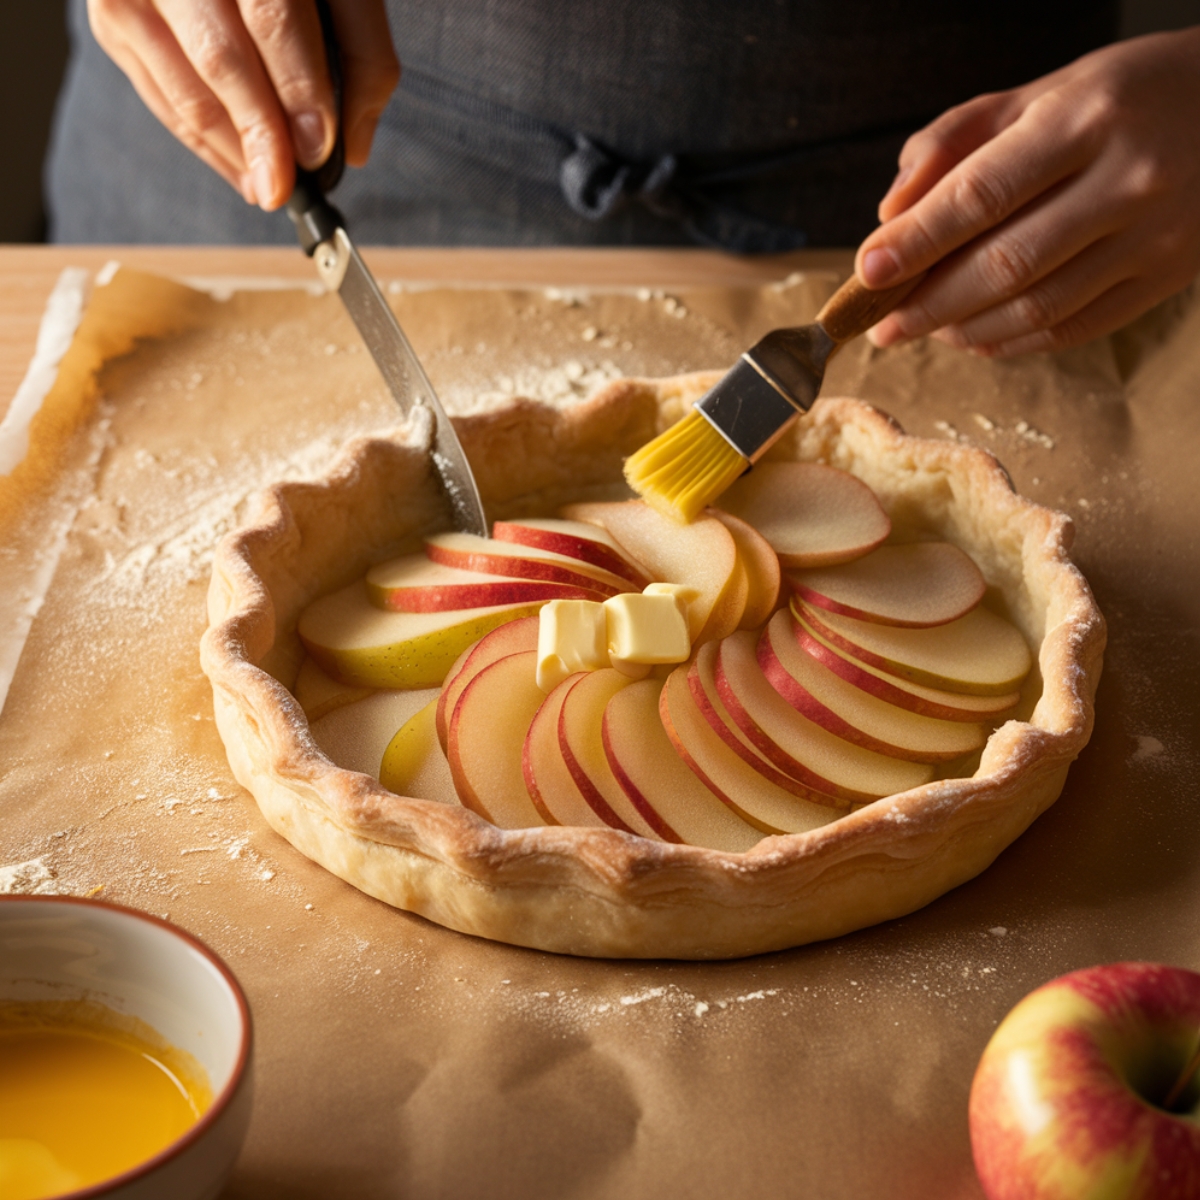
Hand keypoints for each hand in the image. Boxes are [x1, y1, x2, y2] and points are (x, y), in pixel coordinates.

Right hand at [88, 0, 399, 209]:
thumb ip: (363, 56)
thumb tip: (353, 145)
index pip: (271, 15)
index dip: (298, 88)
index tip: (319, 147)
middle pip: (220, 58)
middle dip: (260, 134)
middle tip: (285, 186)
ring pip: (184, 87)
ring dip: (233, 152)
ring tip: (268, 186)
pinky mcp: (113, 16)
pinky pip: (159, 96)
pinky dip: (202, 142)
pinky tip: (240, 167)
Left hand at [856, 28, 1199, 356]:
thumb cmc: (1126, 98)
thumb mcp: (1043, 92)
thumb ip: (958, 139)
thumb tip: (892, 212)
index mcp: (1086, 118)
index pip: (981, 193)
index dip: (917, 241)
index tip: (867, 272)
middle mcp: (1127, 180)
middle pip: (1004, 265)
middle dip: (928, 304)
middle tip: (879, 324)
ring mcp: (1154, 238)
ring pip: (1036, 308)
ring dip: (963, 330)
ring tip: (922, 329)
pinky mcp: (1166, 279)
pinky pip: (1072, 330)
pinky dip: (1011, 342)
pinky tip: (974, 336)